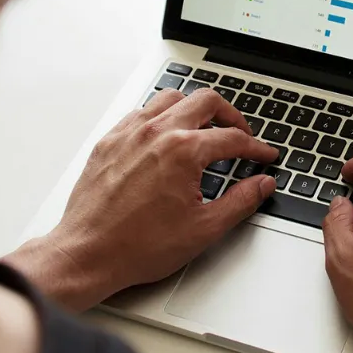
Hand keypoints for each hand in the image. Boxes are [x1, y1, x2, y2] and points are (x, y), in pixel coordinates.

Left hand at [5, 88, 277, 310]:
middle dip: (231, 116)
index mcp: (184, 151)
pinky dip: (160, 117)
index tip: (263, 156)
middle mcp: (157, 133)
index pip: (233, 138)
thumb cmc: (138, 246)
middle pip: (206, 101)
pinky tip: (165, 135)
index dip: (256, 148)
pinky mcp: (109, 141)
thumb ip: (241, 201)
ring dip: (194, 109)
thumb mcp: (203, 229)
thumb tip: (262, 185)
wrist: (88, 254)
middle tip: (241, 134)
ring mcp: (130, 133)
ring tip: (204, 128)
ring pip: (171, 98)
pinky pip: (140, 112)